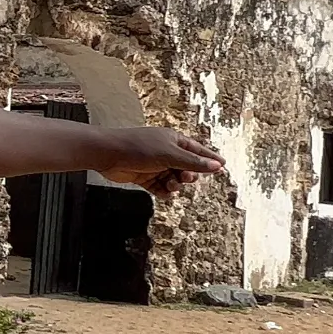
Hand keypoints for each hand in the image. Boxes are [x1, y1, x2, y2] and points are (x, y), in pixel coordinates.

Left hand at [98, 127, 224, 197]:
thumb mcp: (170, 155)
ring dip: (175, 184)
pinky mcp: (144, 176)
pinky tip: (165, 193)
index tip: (223, 165)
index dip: (210, 158)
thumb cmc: (139, 148)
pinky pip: (160, 187)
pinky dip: (164, 191)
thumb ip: (193, 163)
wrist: (108, 154)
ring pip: (174, 179)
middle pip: (187, 167)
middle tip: (186, 177)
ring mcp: (155, 165)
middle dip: (189, 175)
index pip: (197, 150)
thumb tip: (217, 165)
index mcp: (173, 140)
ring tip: (170, 184)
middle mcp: (165, 151)